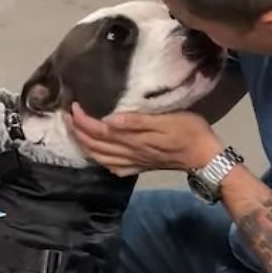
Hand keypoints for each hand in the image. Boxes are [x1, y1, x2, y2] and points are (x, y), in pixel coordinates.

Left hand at [67, 103, 222, 176]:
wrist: (204, 156)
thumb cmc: (188, 131)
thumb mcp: (166, 120)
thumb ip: (137, 121)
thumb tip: (108, 120)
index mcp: (133, 140)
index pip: (99, 131)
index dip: (83, 120)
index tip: (73, 106)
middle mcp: (128, 153)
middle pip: (95, 145)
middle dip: (77, 131)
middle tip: (67, 115)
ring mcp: (133, 162)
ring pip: (100, 157)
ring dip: (84, 144)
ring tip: (75, 130)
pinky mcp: (139, 167)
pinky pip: (112, 166)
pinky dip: (99, 159)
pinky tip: (97, 153)